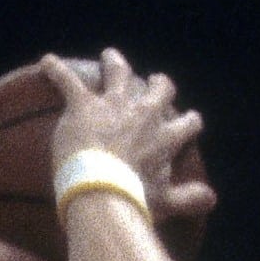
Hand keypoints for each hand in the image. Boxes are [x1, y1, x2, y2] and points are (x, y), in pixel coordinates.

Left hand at [40, 50, 217, 222]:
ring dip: (116, 64)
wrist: (101, 192)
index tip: (187, 122)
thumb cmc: (134, 199)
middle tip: (153, 83)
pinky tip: (47, 62)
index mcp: (166, 137)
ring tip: (110, 58)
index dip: (188, 122)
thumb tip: (212, 199)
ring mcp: (114, 105)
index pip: (188, 123)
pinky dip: (56, 70)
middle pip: (160, 88)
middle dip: (158, 85)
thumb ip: (189, 199)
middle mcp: (144, 115)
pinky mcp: (84, 105)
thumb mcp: (166, 202)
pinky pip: (67, 80)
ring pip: (119, 72)